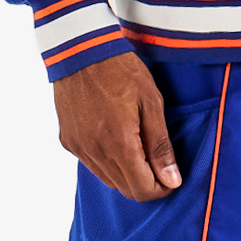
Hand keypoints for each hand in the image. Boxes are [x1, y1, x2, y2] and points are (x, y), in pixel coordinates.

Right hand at [54, 52, 181, 198]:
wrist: (81, 50)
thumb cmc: (121, 71)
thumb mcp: (152, 103)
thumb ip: (160, 146)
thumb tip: (172, 180)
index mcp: (118, 143)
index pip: (141, 190)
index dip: (161, 189)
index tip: (171, 176)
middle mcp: (95, 151)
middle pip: (125, 189)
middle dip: (146, 182)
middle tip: (158, 161)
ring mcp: (79, 147)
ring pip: (108, 180)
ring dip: (127, 173)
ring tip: (138, 145)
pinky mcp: (68, 141)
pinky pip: (92, 165)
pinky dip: (108, 161)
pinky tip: (116, 138)